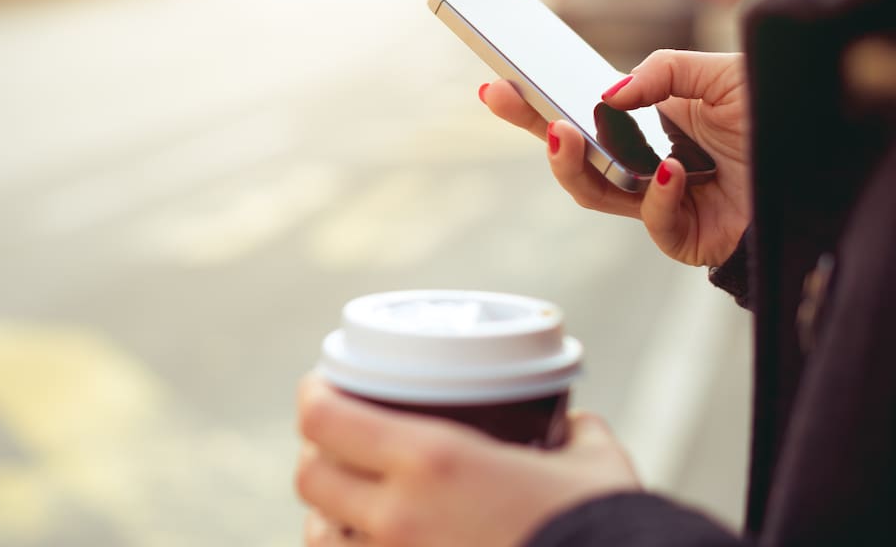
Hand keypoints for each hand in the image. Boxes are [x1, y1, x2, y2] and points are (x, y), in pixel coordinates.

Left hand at [295, 376, 639, 546]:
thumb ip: (572, 434)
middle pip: (310, 477)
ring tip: (352, 499)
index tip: (322, 383)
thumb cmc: (603, 527)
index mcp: (430, 461)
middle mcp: (398, 517)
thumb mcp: (591, 462)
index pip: (324, 418)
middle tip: (340, 439)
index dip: (313, 394)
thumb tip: (571, 425)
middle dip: (317, 453)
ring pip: (320, 536)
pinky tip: (373, 541)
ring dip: (328, 512)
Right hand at [480, 50, 750, 266]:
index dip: (534, 105)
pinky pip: (654, 220)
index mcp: (645, 124)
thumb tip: (608, 96)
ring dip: (573, 165)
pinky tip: (674, 171)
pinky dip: (660, 195)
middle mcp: (643, 164)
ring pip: (594, 195)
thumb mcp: (717, 72)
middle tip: (506, 101)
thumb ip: (662, 71)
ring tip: (566, 133)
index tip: (495, 85)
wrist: (828, 164)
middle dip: (532, 130)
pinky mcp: (682, 236)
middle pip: (573, 157)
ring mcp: (659, 202)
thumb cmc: (772, 118)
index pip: (578, 116)